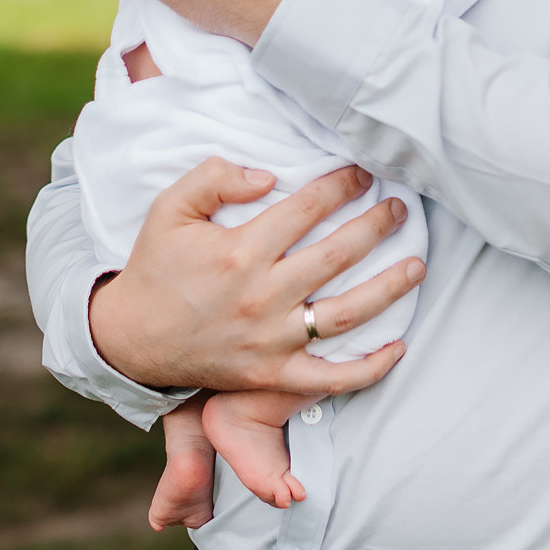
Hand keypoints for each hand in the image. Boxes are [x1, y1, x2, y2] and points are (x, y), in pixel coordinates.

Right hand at [89, 158, 424, 395]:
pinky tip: (399, 347)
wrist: (131, 339)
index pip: (307, 209)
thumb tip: (269, 176)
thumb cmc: (156, 266)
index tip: (364, 173)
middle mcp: (260, 296)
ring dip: (389, 288)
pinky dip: (368, 368)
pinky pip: (329, 377)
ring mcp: (270, 340)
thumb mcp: (169, 209)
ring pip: (346, 314)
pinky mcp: (270, 375)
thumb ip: (213, 178)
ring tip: (417, 266)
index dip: (341, 185)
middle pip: (337, 255)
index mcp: (238, 251)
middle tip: (401, 208)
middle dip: (377, 226)